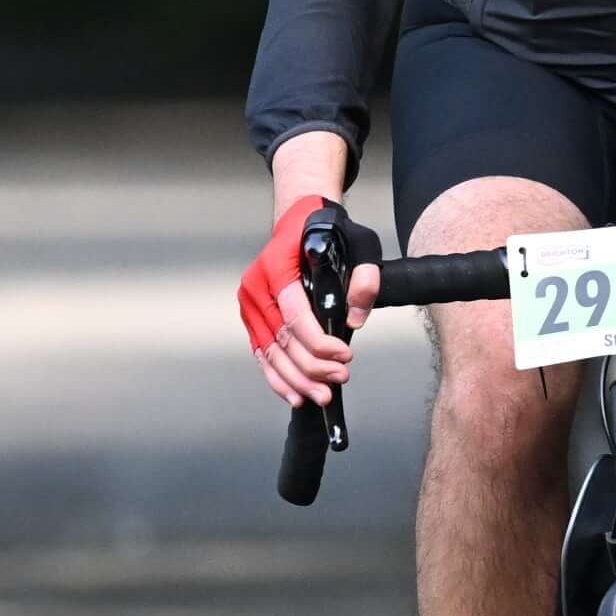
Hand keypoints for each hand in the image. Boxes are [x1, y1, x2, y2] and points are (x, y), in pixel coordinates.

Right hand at [240, 194, 360, 408]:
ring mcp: (250, 304)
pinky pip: (263, 353)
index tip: (344, 355)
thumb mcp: (358, 242)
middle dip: (311, 366)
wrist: (299, 221)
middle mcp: (256, 287)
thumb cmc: (325, 230)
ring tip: (321, 395)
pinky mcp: (253, 317)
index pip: (295, 314)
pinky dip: (277, 377)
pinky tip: (295, 393)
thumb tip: (356, 317)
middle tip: (339, 379)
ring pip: (270, 352)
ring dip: (296, 379)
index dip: (319, 342)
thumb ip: (364, 276)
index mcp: (276, 267)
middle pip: (282, 339)